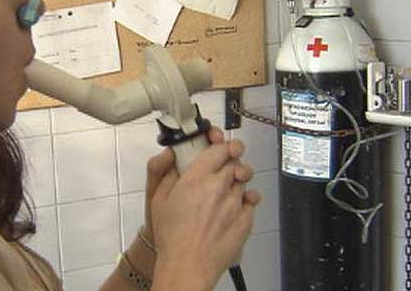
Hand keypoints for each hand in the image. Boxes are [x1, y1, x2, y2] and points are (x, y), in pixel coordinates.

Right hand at [142, 127, 254, 246]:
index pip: (219, 149)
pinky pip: (252, 201)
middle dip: (232, 160)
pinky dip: (246, 200)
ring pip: (244, 180)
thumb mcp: (158, 199)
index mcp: (196, 178)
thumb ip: (168, 173)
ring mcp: (234, 203)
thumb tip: (174, 158)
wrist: (187, 266)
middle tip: (226, 165)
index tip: (219, 146)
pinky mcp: (245, 219)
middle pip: (235, 161)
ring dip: (237, 180)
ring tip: (227, 190)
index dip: (220, 145)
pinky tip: (234, 206)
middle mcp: (218, 187)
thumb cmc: (172, 237)